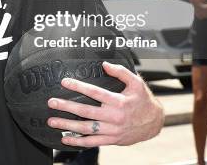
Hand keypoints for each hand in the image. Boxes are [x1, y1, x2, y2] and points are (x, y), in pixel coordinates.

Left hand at [47, 61, 163, 147]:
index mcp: (119, 101)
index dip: (78, 86)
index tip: (64, 82)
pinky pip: (92, 142)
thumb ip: (121, 72)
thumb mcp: (137, 83)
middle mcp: (114, 117)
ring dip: (67, 126)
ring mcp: (112, 130)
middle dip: (67, 107)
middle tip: (52, 103)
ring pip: (86, 128)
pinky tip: (65, 139)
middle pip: (86, 111)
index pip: (95, 92)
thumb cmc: (143, 101)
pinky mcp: (111, 140)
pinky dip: (78, 142)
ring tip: (52, 121)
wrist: (154, 123)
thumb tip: (104, 64)